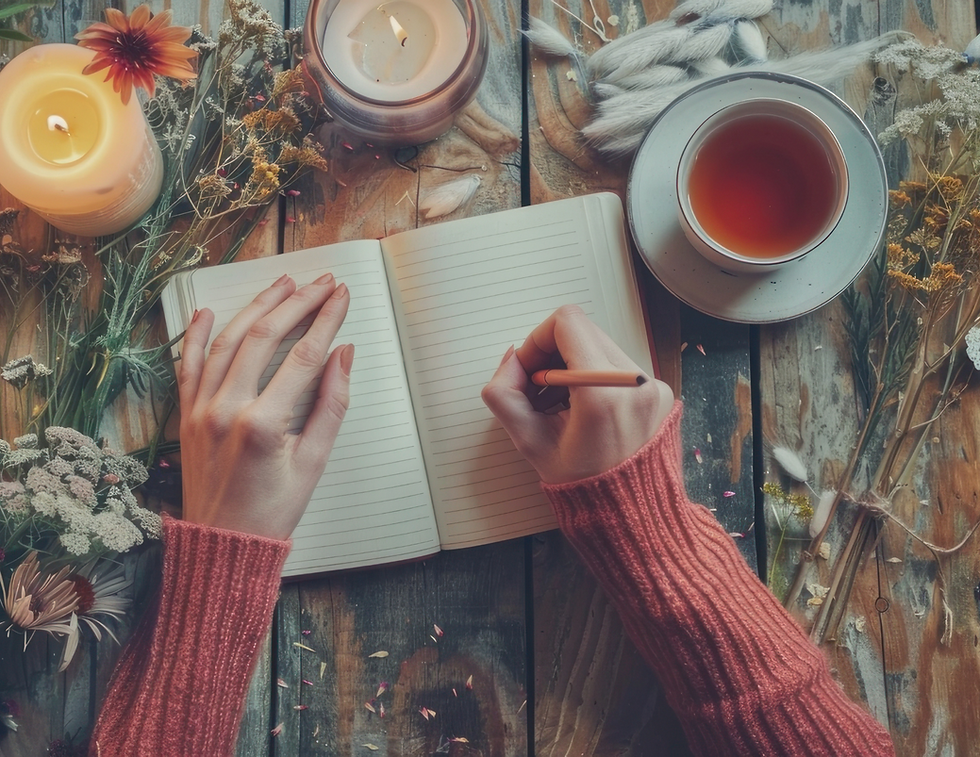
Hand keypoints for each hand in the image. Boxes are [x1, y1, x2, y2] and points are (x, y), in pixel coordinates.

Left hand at [176, 273, 353, 539]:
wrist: (224, 543)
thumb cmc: (274, 510)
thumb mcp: (315, 461)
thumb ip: (332, 404)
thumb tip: (343, 355)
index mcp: (264, 423)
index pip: (303, 355)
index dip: (327, 320)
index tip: (342, 297)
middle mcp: (228, 409)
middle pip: (265, 337)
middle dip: (298, 303)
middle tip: (322, 283)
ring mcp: (202, 409)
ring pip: (228, 341)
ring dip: (256, 307)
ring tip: (283, 283)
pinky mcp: (187, 415)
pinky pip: (189, 364)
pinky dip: (198, 335)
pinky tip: (209, 311)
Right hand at [481, 305, 672, 483]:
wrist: (629, 513)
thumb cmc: (580, 484)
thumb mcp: (528, 441)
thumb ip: (504, 393)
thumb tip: (512, 358)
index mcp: (603, 392)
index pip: (567, 323)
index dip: (538, 339)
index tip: (530, 369)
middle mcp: (635, 381)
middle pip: (584, 332)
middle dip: (552, 355)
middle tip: (540, 390)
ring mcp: (652, 385)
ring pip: (600, 346)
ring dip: (572, 366)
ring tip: (560, 404)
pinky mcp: (660, 390)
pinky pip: (619, 365)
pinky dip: (595, 378)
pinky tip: (583, 411)